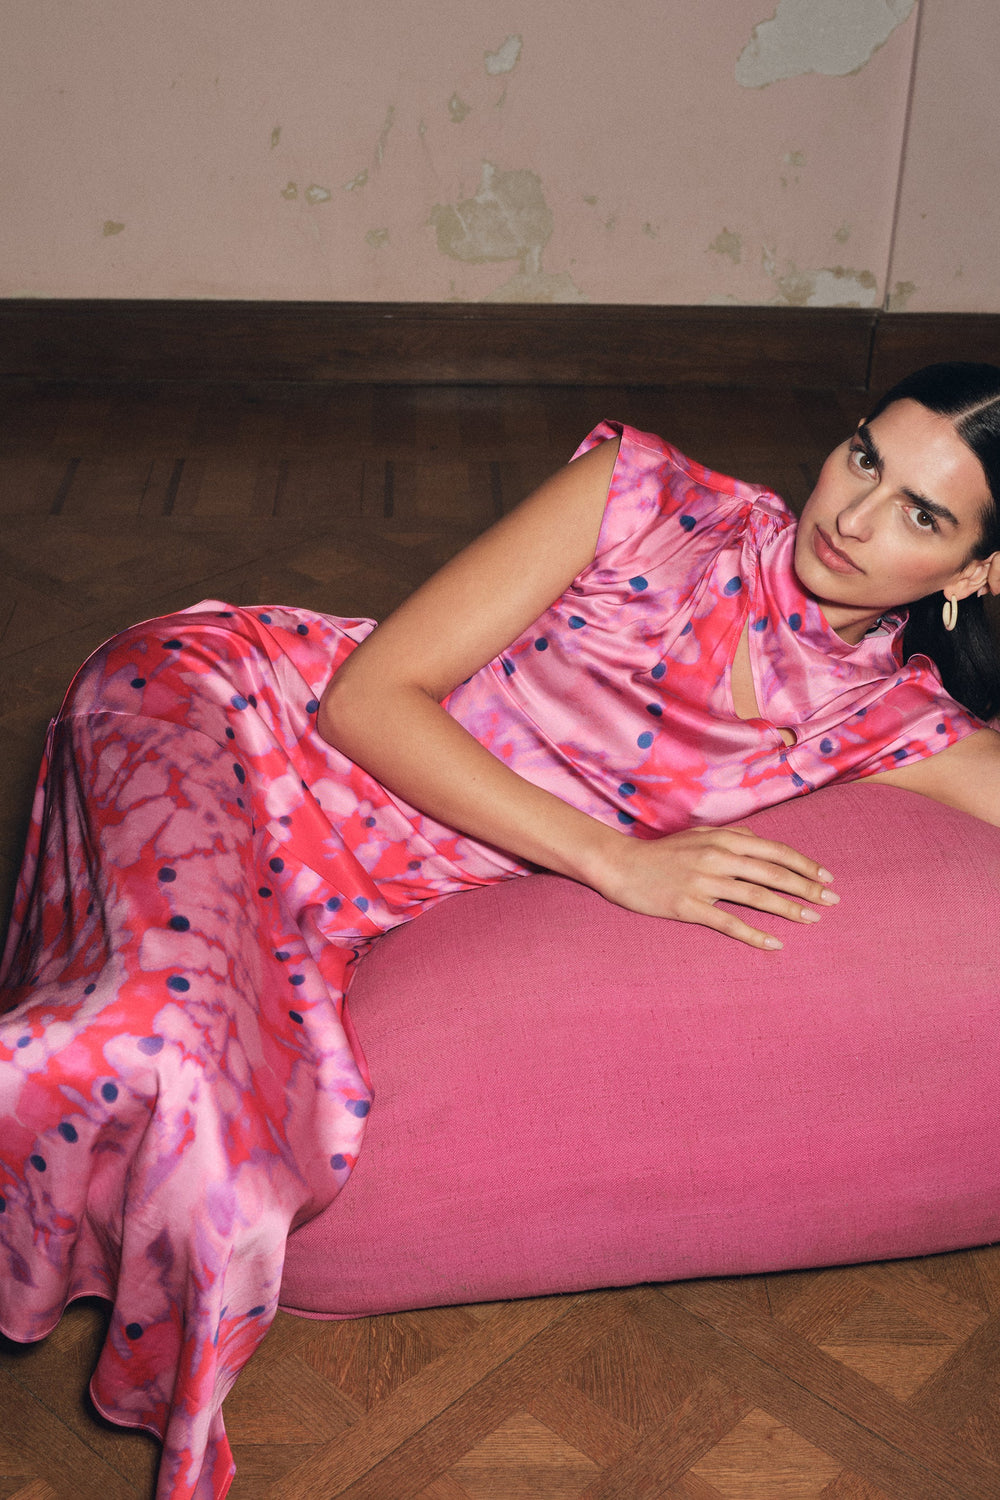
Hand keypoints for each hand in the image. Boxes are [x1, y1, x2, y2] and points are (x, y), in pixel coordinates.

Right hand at [596, 824, 838, 949]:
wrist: (621, 866)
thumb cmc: (662, 852)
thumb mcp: (698, 835)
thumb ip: (732, 837)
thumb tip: (762, 843)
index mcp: (723, 838)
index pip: (775, 851)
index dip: (804, 864)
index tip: (827, 877)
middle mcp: (717, 857)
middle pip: (773, 873)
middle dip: (807, 887)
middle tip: (832, 901)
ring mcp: (702, 882)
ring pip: (756, 896)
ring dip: (788, 909)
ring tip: (812, 919)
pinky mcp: (688, 906)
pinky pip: (728, 922)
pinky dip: (754, 934)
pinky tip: (775, 944)